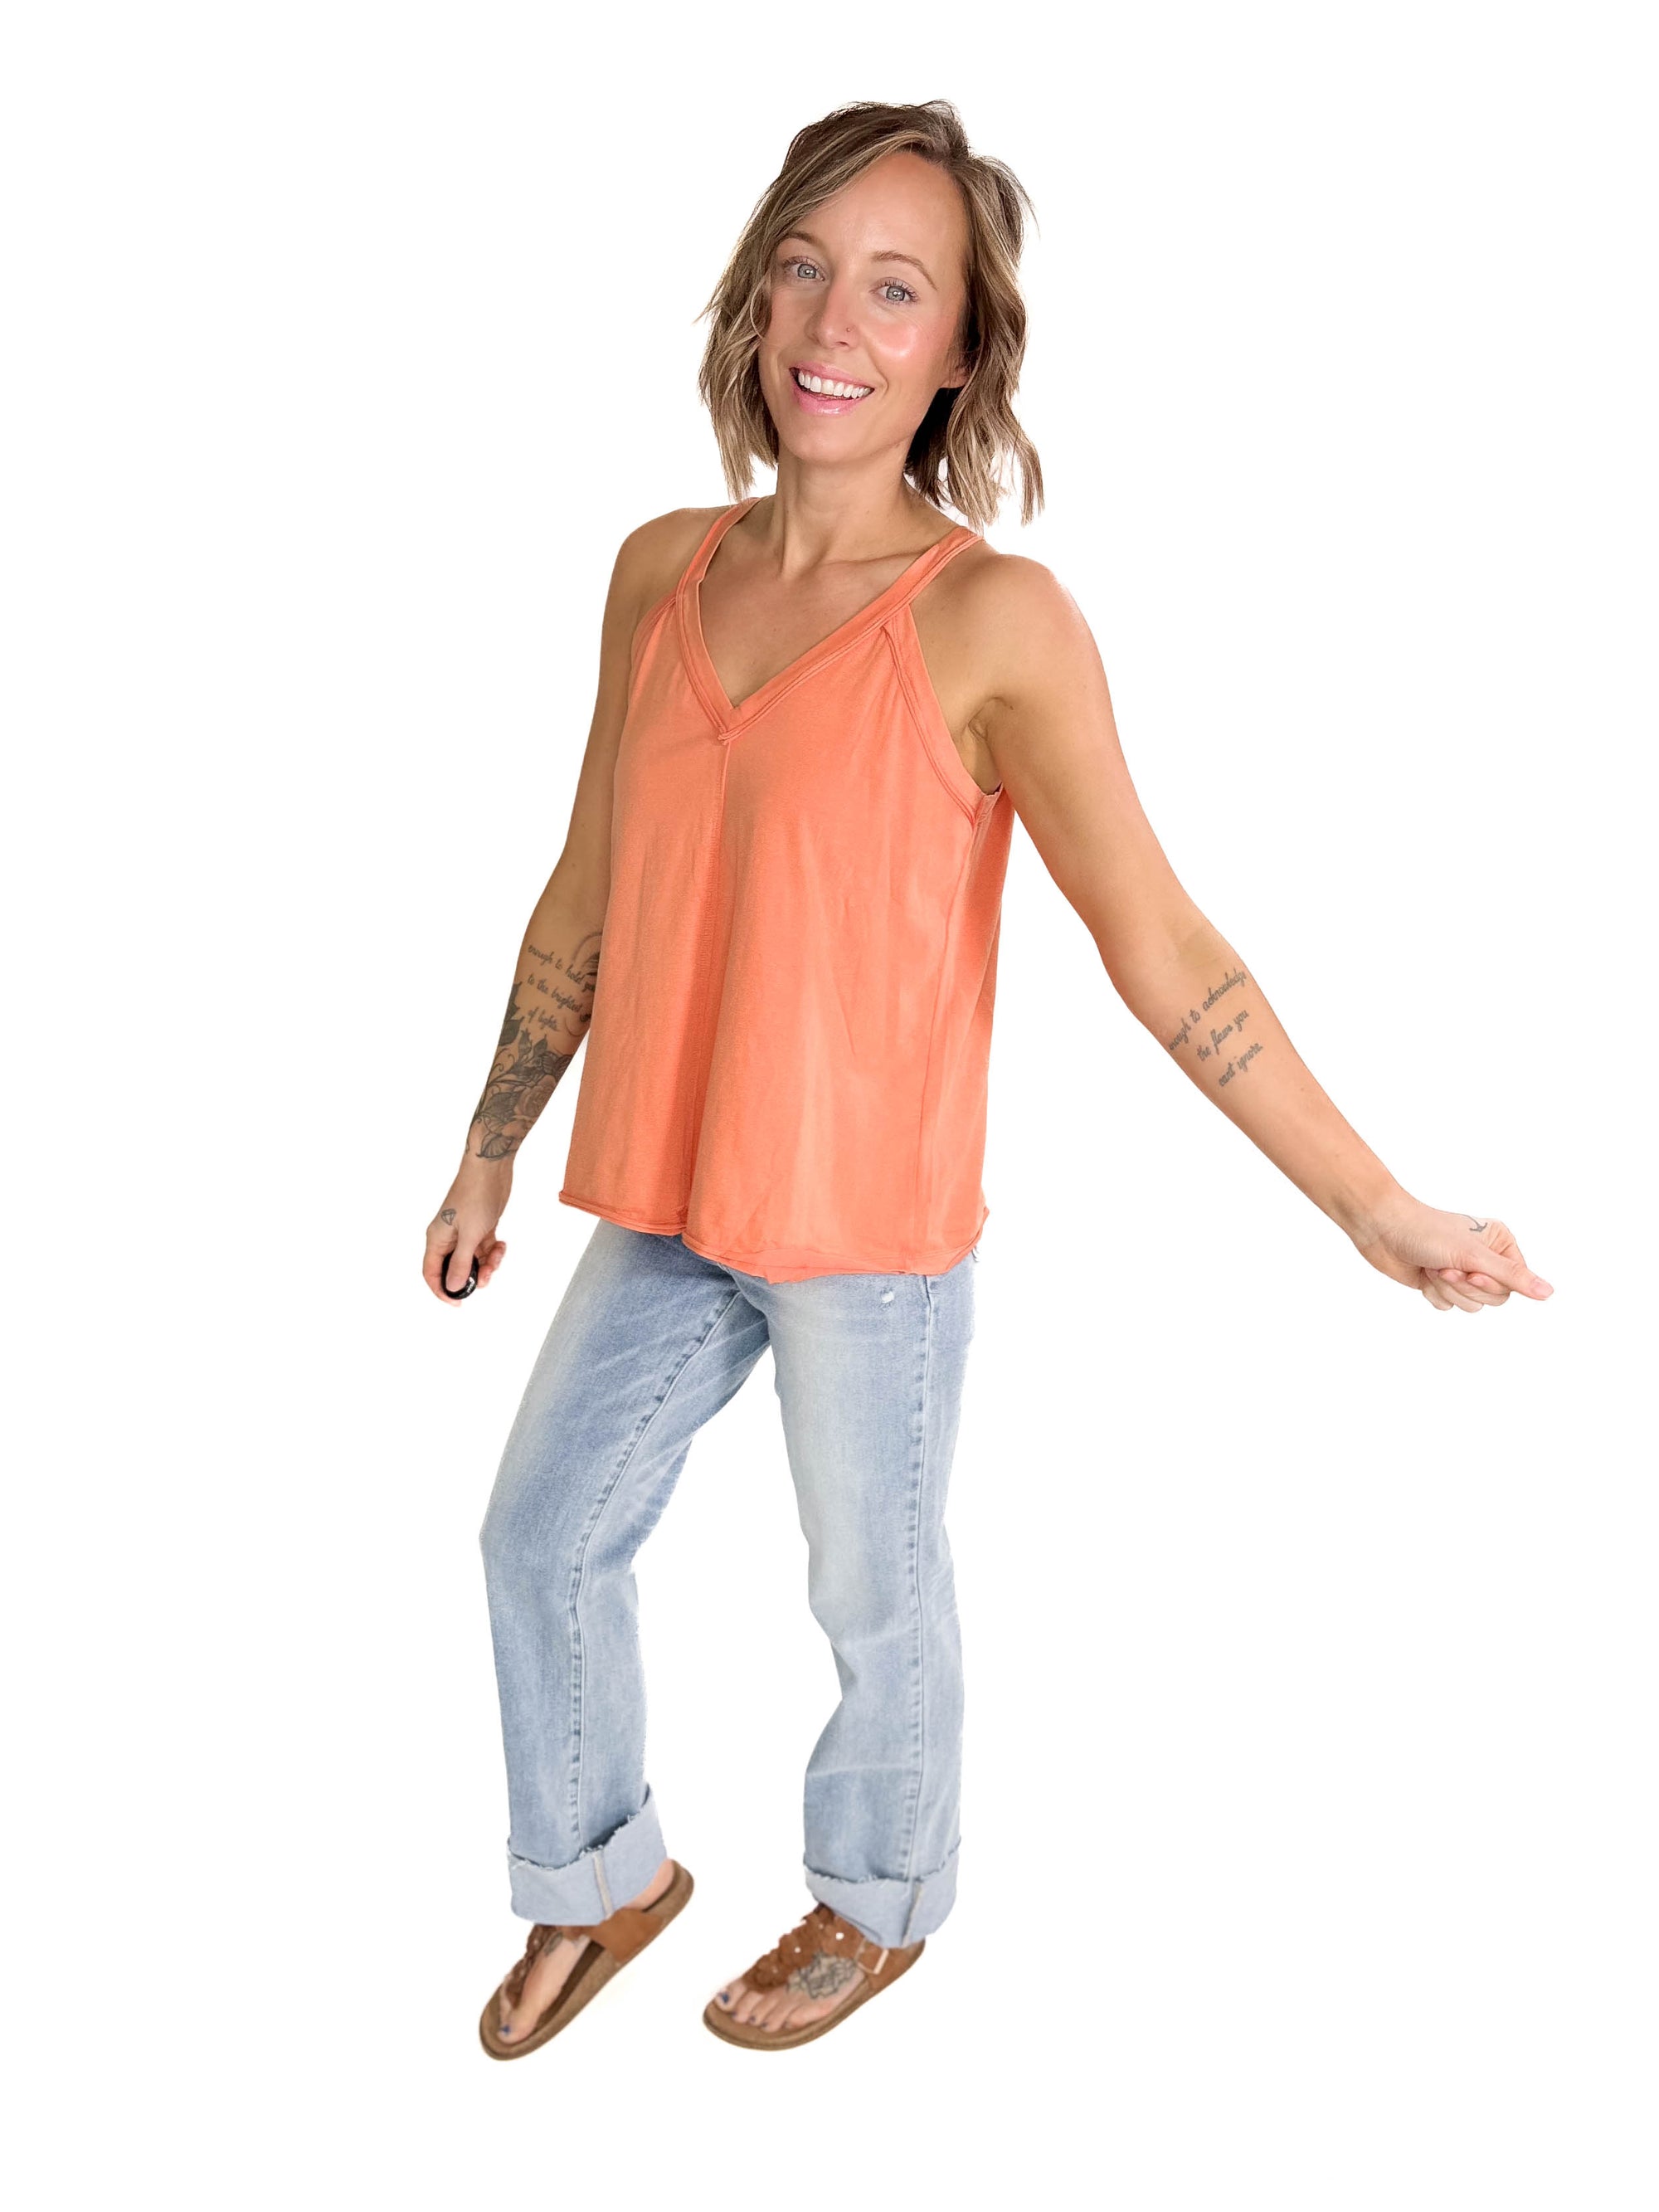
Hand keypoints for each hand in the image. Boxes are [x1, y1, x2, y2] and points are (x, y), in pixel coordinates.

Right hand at [424, 1158, 510, 1303]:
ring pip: (473, 1260)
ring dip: (487, 1263)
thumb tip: (453, 1286)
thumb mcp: (469, 1235)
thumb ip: (461, 1263)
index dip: (442, 1290)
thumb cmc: (475, 1195)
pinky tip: (501, 1244)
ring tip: (497, 1255)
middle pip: (455, 1269)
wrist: (491, 1169)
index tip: (459, 1301)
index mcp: (437, 1239)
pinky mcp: (479, 1227)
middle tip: (487, 1276)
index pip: (432, 1273)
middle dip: (472, 1276)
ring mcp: (464, 1232)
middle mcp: (447, 1238)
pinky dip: (494, 1251)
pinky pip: (484, 1249)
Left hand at [1351, 1191, 1554, 1311]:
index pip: (1513, 1283)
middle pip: (1494, 1298)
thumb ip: (1512, 1276)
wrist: (1383, 1229)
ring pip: (1471, 1305)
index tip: (1471, 1273)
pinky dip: (1434, 1294)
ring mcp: (1462, 1272)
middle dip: (1465, 1288)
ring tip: (1432, 1268)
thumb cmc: (1427, 1232)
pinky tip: (1422, 1275)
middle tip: (1446, 1268)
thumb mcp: (1473, 1255)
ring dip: (1447, 1290)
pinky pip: (1448, 1306)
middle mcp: (1484, 1257)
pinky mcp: (1440, 1283)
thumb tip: (1548, 1292)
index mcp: (1500, 1243)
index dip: (1491, 1285)